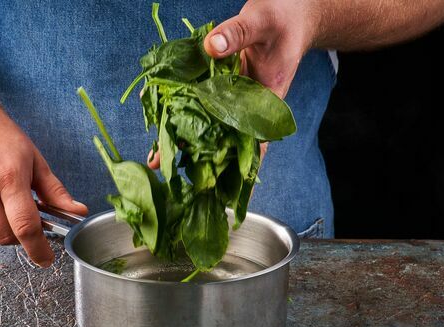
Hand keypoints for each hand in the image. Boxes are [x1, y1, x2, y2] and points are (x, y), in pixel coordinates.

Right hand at [0, 111, 87, 266]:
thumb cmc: (3, 139)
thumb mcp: (36, 161)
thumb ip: (56, 192)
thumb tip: (78, 212)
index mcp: (9, 178)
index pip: (25, 226)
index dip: (38, 249)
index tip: (46, 260)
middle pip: (5, 236)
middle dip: (20, 235)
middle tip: (23, 217)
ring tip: (0, 200)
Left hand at [149, 0, 312, 166]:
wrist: (286, 13)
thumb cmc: (283, 21)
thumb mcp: (262, 24)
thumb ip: (237, 34)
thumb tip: (211, 47)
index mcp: (266, 101)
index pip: (254, 144)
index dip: (238, 170)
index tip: (222, 192)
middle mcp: (247, 105)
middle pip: (223, 139)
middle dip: (198, 160)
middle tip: (172, 176)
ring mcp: (231, 97)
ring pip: (207, 124)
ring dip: (183, 139)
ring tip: (157, 159)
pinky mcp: (218, 85)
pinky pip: (198, 101)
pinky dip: (181, 111)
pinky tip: (161, 121)